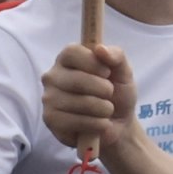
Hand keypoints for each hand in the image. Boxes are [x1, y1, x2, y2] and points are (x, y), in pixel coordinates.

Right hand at [38, 39, 130, 153]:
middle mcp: (52, 77)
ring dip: (104, 109)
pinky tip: (99, 123)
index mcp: (67, 60)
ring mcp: (48, 98)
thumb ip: (117, 56)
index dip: (94, 63)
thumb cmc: (117, 94)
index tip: (107, 73)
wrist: (119, 124)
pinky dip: (97, 124)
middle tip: (109, 95)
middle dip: (105, 90)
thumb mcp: (123, 72)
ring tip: (105, 110)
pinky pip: (78, 121)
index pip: (71, 52)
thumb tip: (100, 48)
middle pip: (78, 79)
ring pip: (81, 103)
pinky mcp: (50, 120)